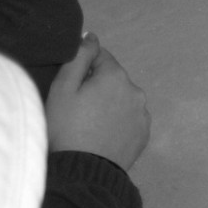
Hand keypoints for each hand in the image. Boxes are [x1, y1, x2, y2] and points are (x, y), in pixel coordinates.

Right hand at [45, 33, 151, 168]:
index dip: (82, 68)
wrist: (85, 171)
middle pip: (113, 78)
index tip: (71, 86)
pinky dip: (118, 120)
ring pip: (122, 98)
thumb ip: (79, 57)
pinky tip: (102, 133)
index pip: (99, 56)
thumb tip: (92, 37)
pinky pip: (129, 118)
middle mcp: (136, 92)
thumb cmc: (67, 127)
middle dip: (97, 85)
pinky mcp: (144, 134)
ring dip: (109, 102)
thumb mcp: (63, 87)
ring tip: (89, 122)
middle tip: (77, 107)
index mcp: (116, 76)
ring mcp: (143, 114)